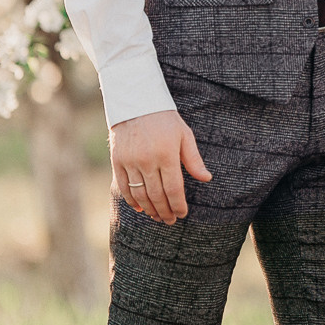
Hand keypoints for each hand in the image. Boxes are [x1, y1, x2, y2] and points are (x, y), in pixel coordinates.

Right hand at [109, 108, 212, 223]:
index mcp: (167, 154)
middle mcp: (147, 160)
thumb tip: (206, 178)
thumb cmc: (165, 119)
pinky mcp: (117, 161)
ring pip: (140, 194)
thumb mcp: (184, 135)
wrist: (135, 103)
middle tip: (170, 221)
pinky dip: (132, 200)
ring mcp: (130, 162)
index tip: (182, 214)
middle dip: (165, 211)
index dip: (178, 205)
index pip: (173, 189)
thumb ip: (193, 159)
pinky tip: (140, 208)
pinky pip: (123, 187)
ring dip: (150, 209)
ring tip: (158, 216)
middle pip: (157, 195)